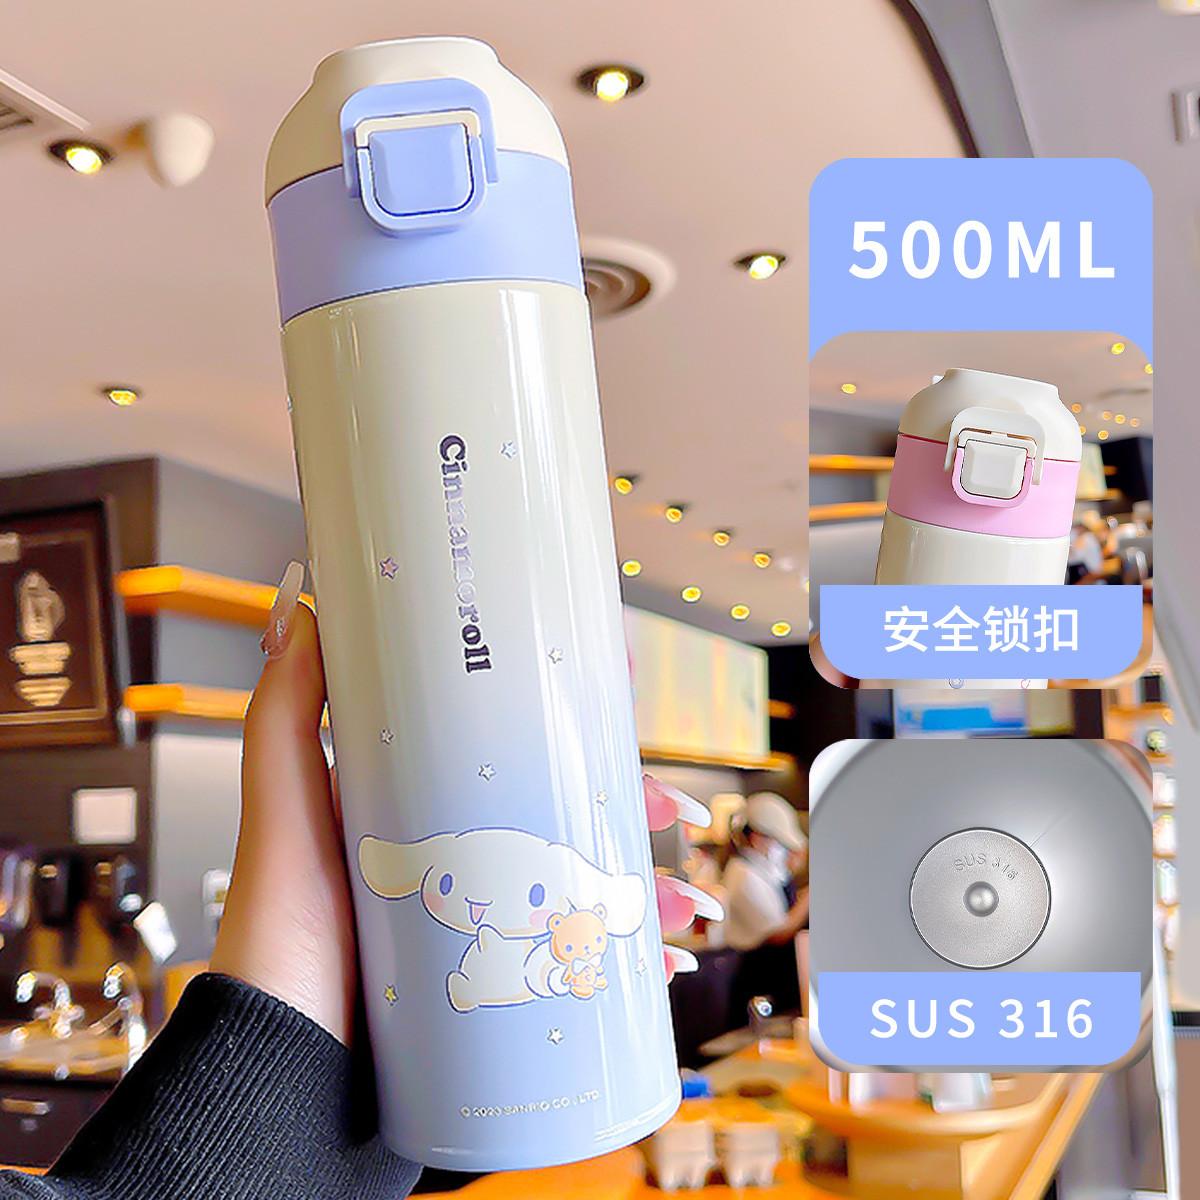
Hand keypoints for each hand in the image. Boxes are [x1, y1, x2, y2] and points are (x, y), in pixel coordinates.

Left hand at [211, 562, 720, 1043]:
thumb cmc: (279, 928)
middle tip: (669, 808)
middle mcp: (458, 864)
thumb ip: (286, 713)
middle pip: (563, 820)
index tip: (618, 696)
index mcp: (421, 811)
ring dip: (643, 892)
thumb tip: (303, 612)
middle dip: (630, 810)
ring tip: (676, 902)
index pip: (510, 753)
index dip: (570, 729)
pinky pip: (579, 970)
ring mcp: (480, 929)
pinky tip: (662, 963)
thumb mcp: (285, 804)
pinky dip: (629, 967)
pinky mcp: (493, 990)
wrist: (282, 1061)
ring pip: (584, 895)